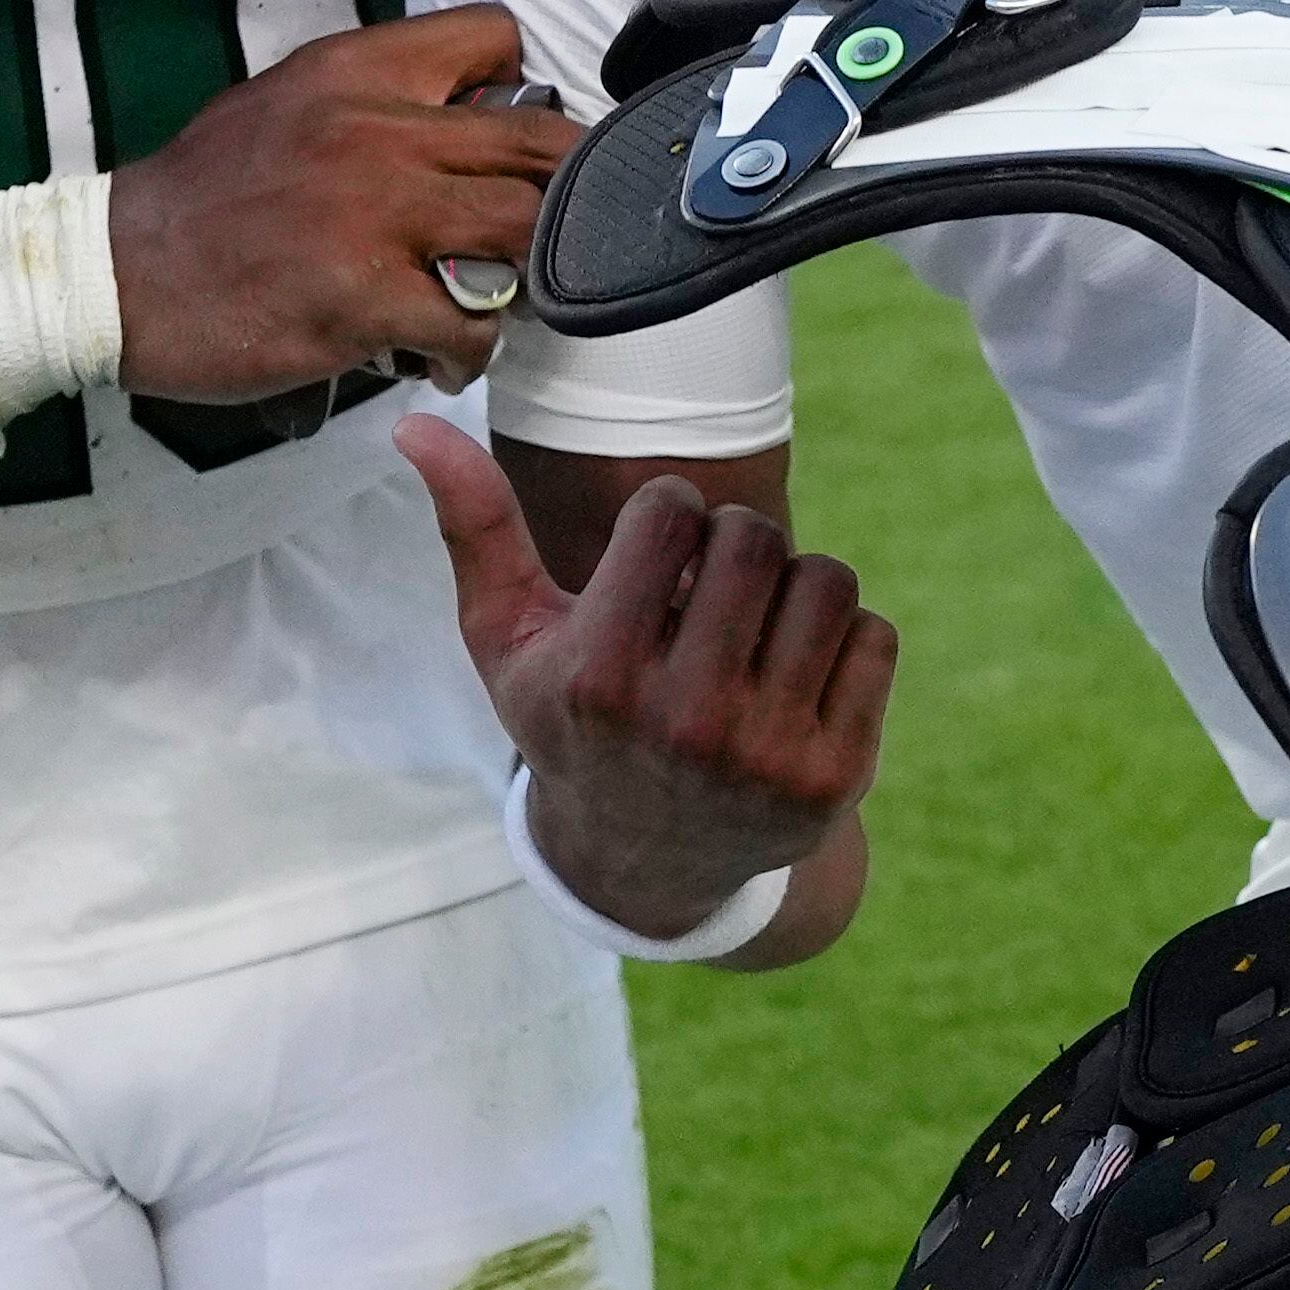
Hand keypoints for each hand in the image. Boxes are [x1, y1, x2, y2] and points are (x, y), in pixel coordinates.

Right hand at [109, 11, 581, 399]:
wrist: (114, 273)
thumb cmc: (203, 195)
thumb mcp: (285, 103)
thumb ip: (372, 100)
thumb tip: (461, 116)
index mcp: (356, 69)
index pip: (493, 37)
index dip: (521, 90)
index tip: (510, 143)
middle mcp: (378, 128)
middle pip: (540, 143)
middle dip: (562, 194)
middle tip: (545, 234)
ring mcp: (375, 215)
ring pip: (525, 233)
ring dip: (527, 277)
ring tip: (494, 301)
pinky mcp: (364, 298)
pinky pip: (471, 324)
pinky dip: (470, 351)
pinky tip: (437, 359)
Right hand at [400, 423, 893, 938]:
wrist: (645, 863)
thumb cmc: (571, 717)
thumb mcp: (507, 637)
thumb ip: (473, 527)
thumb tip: (415, 425)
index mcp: (600, 677)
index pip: (672, 510)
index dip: (666, 519)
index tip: (650, 563)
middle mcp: (686, 722)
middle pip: (756, 537)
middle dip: (733, 544)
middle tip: (707, 590)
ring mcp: (768, 755)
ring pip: (826, 580)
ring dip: (792, 586)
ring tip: (750, 629)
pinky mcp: (835, 775)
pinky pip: (874, 637)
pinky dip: (841, 640)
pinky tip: (791, 676)